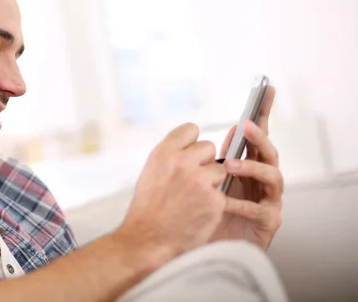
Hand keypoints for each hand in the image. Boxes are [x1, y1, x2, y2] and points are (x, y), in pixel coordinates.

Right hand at [118, 123, 226, 267]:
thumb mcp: (151, 172)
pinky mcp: (214, 200)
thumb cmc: (147, 209)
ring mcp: (200, 181)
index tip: (190, 154)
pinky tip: (198, 212)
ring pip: (220, 169)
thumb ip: (171, 156)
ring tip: (194, 198)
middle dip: (204, 162)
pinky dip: (214, 203)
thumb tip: (190, 146)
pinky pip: (222, 193)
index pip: (190, 129)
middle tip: (192, 180)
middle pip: (208, 147)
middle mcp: (181, 163)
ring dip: (212, 182)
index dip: (191, 143)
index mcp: (163, 153)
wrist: (147, 241)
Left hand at [210, 86, 282, 249]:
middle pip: (268, 152)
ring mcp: (267, 201)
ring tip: (228, 166)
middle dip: (259, 137)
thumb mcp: (206, 178)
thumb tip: (227, 128)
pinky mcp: (267, 222)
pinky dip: (242, 203)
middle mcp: (260, 181)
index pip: (256, 137)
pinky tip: (225, 202)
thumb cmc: (200, 211)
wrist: (193, 247)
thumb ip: (218, 156)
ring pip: (273, 177)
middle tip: (245, 126)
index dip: (263, 114)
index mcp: (247, 166)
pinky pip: (261, 209)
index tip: (266, 90)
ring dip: (252, 168)